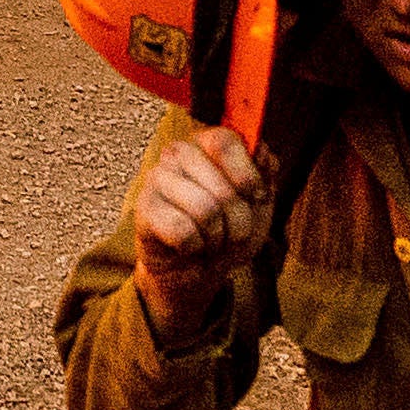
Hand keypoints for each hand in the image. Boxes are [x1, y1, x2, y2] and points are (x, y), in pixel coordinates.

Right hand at [127, 123, 271, 325]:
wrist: (200, 268)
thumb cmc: (229, 228)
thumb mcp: (259, 200)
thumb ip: (266, 171)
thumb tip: (264, 157)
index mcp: (206, 142)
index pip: (225, 142)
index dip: (247, 176)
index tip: (256, 197)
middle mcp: (177, 153)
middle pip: (223, 189)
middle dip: (238, 222)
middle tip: (233, 232)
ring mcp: (157, 179)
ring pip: (205, 211)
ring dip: (217, 238)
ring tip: (211, 239)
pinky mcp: (143, 209)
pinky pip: (182, 231)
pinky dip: (195, 247)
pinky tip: (190, 246)